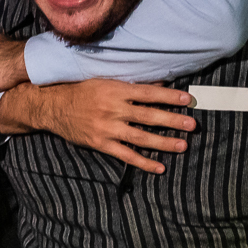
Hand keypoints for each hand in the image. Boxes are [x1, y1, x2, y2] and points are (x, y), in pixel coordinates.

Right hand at [0, 80, 196, 172]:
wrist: (54, 107)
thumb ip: (133, 86)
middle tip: (192, 124)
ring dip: (164, 142)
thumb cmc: (84, 91)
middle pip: (149, 116)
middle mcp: (113, 109)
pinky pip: (126, 156)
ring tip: (183, 145)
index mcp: (116, 90)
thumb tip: (160, 84)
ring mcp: (108, 128)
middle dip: (172, 121)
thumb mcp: (107, 81)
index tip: (187, 100)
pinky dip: (143, 162)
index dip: (169, 96)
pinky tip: (160, 167)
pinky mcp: (102, 144)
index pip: (149, 93)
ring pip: (141, 137)